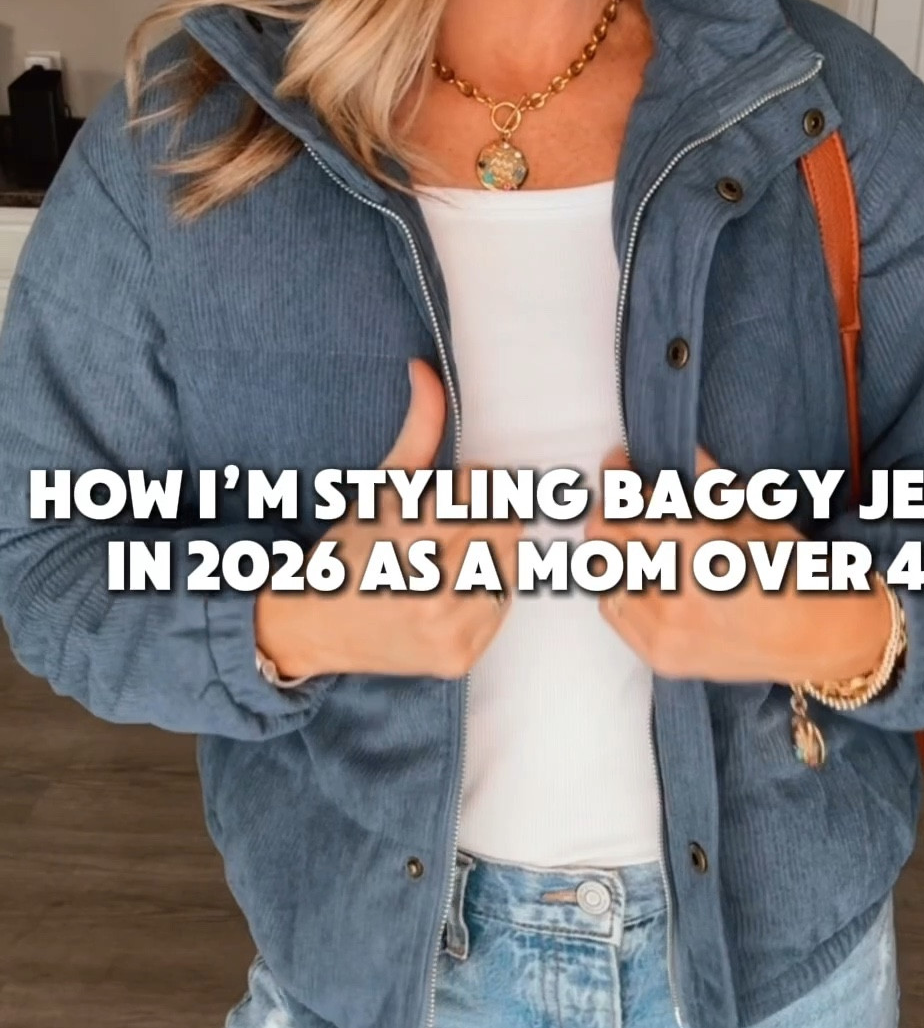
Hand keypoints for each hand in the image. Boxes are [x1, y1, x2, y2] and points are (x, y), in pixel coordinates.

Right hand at [254, 359, 516, 679]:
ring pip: (510, 569)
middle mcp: (435, 591)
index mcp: (413, 540)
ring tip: (448, 556)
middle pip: (508, 531)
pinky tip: (449, 588)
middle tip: (450, 522)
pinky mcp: (460, 659)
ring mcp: (450, 631)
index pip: (490, 497)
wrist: (311, 626)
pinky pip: (500, 609)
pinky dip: (484, 594)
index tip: (452, 490)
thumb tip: (426, 369)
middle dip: (485, 518)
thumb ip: (418, 430)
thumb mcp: (381, 487)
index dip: (475, 487)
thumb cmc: (348, 547)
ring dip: (489, 554)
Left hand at [582, 444, 892, 684]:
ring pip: (601, 572)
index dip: (619, 475)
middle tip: (627, 495)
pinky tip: (641, 572)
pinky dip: (618, 584)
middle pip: (604, 534)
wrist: (819, 638)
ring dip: (613, 545)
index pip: (630, 504)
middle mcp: (675, 594)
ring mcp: (664, 631)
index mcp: (702, 549)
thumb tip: (674, 450)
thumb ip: (706, 482)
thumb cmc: (794, 570)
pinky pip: (612, 610)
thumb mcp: (753, 514)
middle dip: (611, 506)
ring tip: (636, 535)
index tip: (621, 461)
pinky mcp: (659, 656)